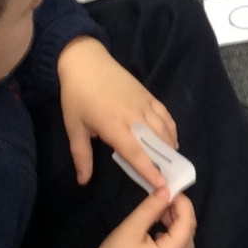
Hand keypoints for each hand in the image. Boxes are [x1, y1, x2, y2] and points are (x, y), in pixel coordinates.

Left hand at [56, 36, 177, 187]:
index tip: (162, 186)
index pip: (136, 153)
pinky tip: (172, 140)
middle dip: (165, 163)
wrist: (86, 61)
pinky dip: (171, 129)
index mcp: (114, 125)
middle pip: (155, 143)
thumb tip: (82, 181)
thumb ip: (81, 155)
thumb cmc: (77, 96)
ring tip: (172, 163)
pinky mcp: (149, 95)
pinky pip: (166, 115)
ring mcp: (144, 104)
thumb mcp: (74, 127)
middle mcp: (134, 116)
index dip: (149, 170)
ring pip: (164, 129)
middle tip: (171, 180)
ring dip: (170, 147)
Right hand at [74, 187, 196, 247]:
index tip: (169, 189)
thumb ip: (151, 208)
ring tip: (157, 215)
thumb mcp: (131, 229)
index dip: (182, 203)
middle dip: (178, 214)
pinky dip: (170, 240)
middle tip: (160, 201)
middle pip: (188, 233)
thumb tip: (167, 190)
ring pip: (183, 244)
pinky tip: (155, 233)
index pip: (188, 222)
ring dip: (174, 227)